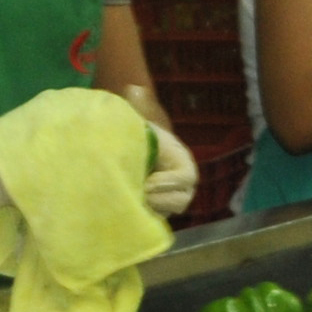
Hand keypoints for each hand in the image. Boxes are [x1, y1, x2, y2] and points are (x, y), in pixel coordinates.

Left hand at [113, 86, 200, 217]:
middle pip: (181, 200)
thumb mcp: (138, 123)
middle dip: (159, 200)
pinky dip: (142, 219)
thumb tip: (134, 89)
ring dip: (150, 209)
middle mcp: (182, 185)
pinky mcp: (157, 214)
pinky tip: (125, 211)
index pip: (186, 177)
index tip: (146, 183)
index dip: (168, 182)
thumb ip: (140, 109)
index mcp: (182, 161)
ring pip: (167, 213)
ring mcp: (171, 202)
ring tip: (129, 201)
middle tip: (137, 194)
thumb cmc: (136, 140)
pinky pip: (155, 222)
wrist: (127, 158)